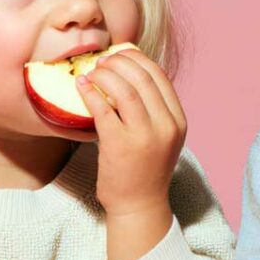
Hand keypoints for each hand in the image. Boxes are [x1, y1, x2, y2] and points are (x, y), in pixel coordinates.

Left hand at [77, 48, 184, 259]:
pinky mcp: (119, 145)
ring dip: (105, 74)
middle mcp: (166, 126)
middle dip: (120, 63)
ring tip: (92, 72)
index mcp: (178, 120)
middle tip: (103, 60)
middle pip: (143, 78)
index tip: (121, 54)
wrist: (139, 205)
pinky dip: (91, 92)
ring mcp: (144, 136)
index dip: (138, 59)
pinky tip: (81, 86)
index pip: (160, 76)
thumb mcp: (162, 136)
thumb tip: (129, 73)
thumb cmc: (145, 168)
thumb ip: (154, 109)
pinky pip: (103, 108)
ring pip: (125, 90)